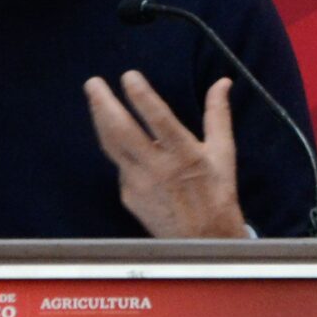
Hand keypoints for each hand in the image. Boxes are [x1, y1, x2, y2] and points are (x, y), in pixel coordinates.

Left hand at [83, 70, 249, 238]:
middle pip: (123, 132)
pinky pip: (120, 166)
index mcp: (185, 154)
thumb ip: (218, 115)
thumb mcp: (223, 152)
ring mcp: (139, 183)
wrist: (203, 239)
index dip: (142, 97)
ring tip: (94, 99)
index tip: (129, 76)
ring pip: (112, 146)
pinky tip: (117, 134)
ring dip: (100, 120)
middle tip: (93, 83)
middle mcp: (158, 168)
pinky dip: (117, 147)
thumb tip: (222, 82)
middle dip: (104, 104)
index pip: (159, 120)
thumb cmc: (217, 193)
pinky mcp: (128, 196)